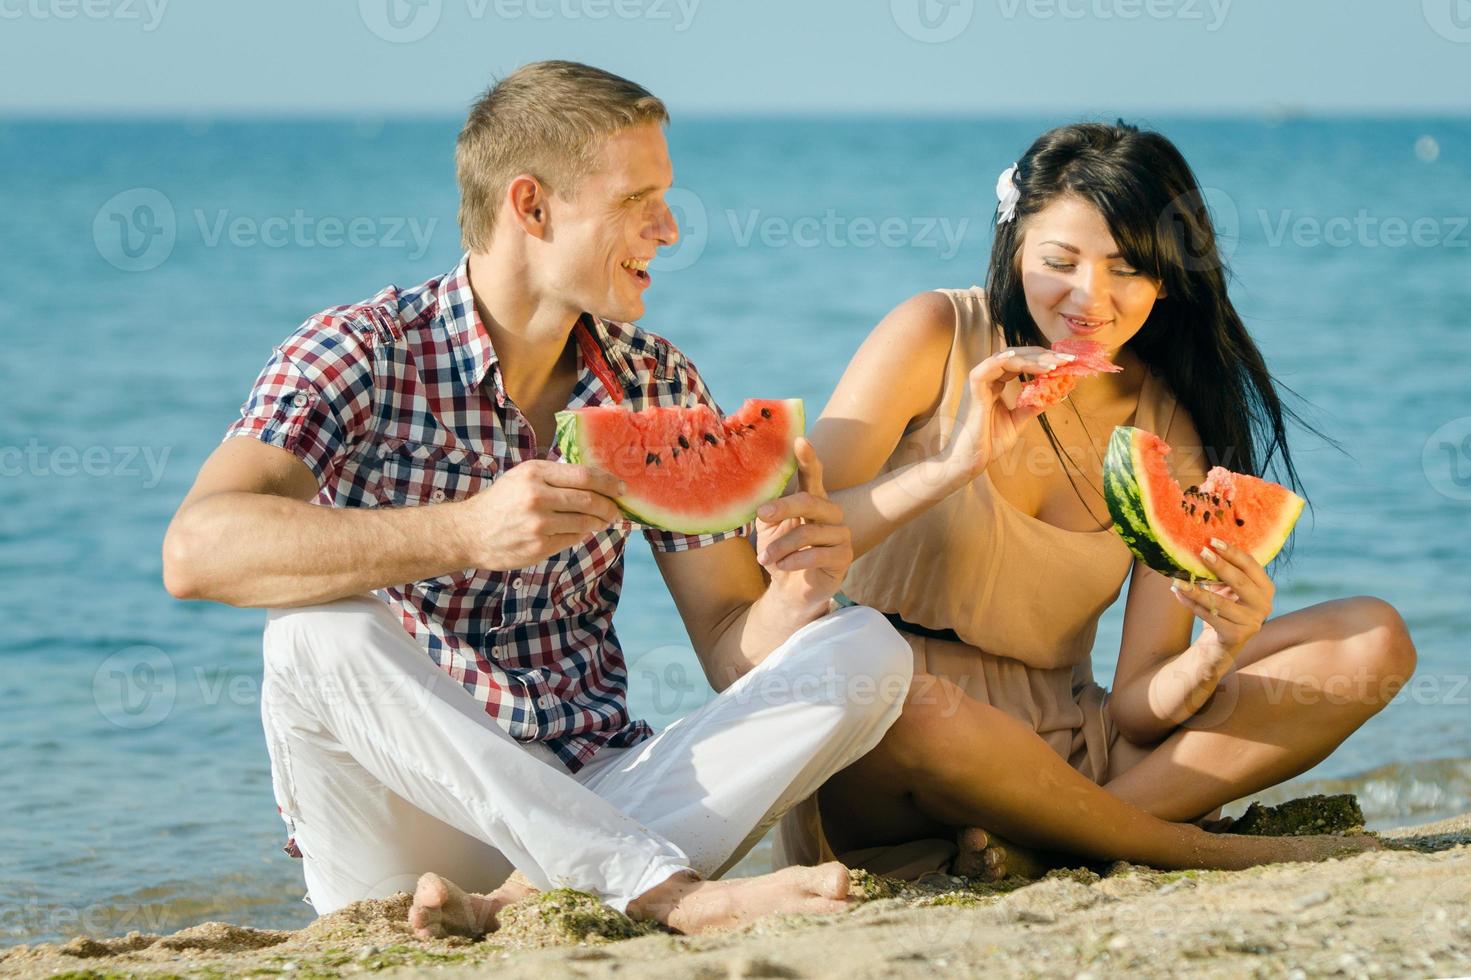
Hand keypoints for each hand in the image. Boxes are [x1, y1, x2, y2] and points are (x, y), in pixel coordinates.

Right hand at [457, 460, 623, 570]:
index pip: (584, 476)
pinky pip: (573, 538)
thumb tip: (596, 480)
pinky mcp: (540, 546)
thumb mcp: (523, 476)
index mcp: (535, 473)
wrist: (470, 532)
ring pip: (585, 522)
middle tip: (616, 509)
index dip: (608, 482)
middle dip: (609, 506)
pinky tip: (580, 530)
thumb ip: (555, 475)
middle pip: (589, 500)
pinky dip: (581, 534)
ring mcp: (539, 524)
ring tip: (602, 520)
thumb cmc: (501, 501)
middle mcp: (538, 496)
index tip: (621, 488)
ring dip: (599, 522)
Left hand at [753, 439, 852, 613]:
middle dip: (783, 507)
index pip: (813, 475)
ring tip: (765, 557)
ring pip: (809, 532)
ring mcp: (841, 535)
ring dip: (781, 546)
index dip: (808, 458)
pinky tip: (782, 567)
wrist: (789, 591)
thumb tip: (758, 499)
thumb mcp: (767, 530)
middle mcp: (830, 514)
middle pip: (810, 500)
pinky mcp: (843, 558)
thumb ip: (766, 511)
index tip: (800, 440)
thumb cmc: (780, 554)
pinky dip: (794, 561)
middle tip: (761, 515)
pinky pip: (817, 555)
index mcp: (812, 501)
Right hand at [939, 346, 1071, 482]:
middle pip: (1017, 356)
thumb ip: (1032, 406)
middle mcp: (989, 378)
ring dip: (1032, 359)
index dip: (1044, 361)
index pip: (1022, 363)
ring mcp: (981, 381)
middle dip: (1043, 355)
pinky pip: (989, 367)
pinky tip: (1024, 361)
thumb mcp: (1018, 421)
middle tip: (1066, 359)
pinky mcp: (974, 388)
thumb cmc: (990, 441)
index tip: (1066, 364)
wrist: (972, 459)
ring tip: (1053, 365)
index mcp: (997, 384)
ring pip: (1007, 358)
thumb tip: (1055, 395)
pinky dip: (1006, 361)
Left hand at [1169, 537, 1275, 652]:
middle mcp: (1264, 605)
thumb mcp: (1228, 588)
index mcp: (1265, 588)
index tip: (1213, 540)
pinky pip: (1210, 616)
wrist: (1221, 643)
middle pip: (1240, 581)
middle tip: (1201, 553)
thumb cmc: (1225, 608)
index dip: (1233, 552)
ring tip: (1177, 580)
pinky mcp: (1237, 636)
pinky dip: (1192, 604)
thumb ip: (1224, 572)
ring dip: (1196, 590)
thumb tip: (1202, 548)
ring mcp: (1252, 622)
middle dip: (1220, 566)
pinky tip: (1178, 594)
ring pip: (1220, 602)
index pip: (1251, 566)